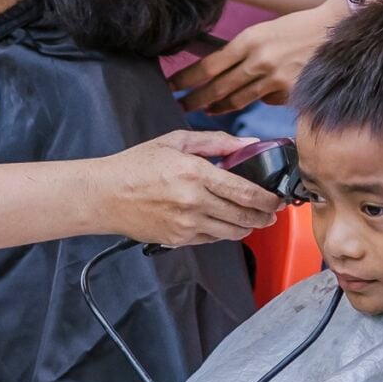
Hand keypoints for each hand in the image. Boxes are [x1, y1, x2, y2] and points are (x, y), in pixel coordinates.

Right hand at [96, 130, 282, 246]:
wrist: (105, 195)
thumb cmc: (136, 166)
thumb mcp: (176, 142)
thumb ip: (216, 142)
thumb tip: (248, 143)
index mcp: (195, 173)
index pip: (245, 192)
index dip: (268, 199)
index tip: (277, 199)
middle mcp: (194, 201)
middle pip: (244, 215)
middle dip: (265, 216)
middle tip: (273, 212)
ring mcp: (186, 223)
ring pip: (231, 232)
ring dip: (248, 228)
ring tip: (254, 220)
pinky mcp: (178, 239)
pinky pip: (211, 239)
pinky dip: (224, 233)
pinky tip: (226, 224)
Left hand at [169, 0, 349, 114]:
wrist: (338, 29)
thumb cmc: (301, 26)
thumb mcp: (265, 30)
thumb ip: (244, 51)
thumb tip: (224, 71)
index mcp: (249, 40)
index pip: (207, 66)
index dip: (186, 79)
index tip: (171, 86)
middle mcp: (259, 61)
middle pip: (217, 88)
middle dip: (195, 100)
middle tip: (181, 107)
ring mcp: (276, 80)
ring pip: (239, 100)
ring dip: (220, 107)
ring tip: (208, 110)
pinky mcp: (291, 93)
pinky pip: (268, 101)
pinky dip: (262, 99)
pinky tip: (262, 95)